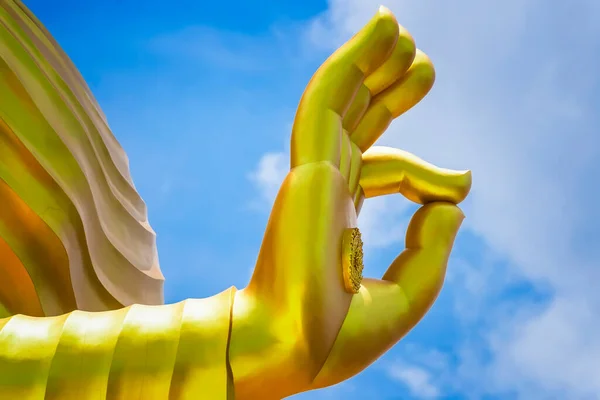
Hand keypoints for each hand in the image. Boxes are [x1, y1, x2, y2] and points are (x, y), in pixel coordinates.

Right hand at [228, 6, 471, 398]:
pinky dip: (350, 63)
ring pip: (339, 101)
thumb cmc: (336, 336)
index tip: (460, 185)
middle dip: (387, 88)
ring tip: (399, 28)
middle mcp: (324, 187)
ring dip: (368, 61)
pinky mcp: (307, 169)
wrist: (289, 351)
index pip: (384, 171)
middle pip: (357, 122)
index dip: (429, 173)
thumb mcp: (405, 296)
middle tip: (420, 60)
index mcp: (339, 214)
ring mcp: (313, 174)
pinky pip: (326, 104)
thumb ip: (432, 251)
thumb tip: (455, 203)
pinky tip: (381, 30)